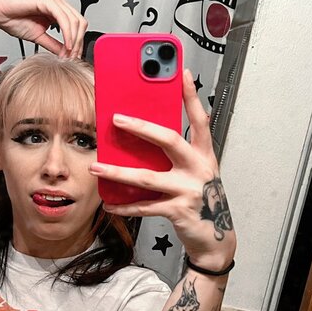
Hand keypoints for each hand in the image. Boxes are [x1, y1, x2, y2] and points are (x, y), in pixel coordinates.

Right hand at [0, 0, 86, 57]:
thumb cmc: (13, 19)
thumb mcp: (39, 37)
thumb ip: (53, 44)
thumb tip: (65, 54)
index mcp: (58, 9)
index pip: (78, 26)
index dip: (79, 43)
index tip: (74, 58)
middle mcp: (58, 3)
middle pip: (80, 23)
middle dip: (79, 43)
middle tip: (73, 58)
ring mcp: (54, 0)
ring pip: (75, 21)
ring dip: (74, 41)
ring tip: (68, 54)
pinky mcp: (47, 1)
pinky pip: (64, 18)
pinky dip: (67, 34)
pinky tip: (66, 45)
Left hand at [89, 70, 236, 270]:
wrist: (215, 236)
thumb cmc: (201, 198)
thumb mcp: (195, 171)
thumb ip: (177, 154)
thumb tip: (145, 135)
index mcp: (204, 154)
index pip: (199, 118)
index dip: (191, 96)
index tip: (183, 73)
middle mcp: (199, 168)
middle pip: (168, 140)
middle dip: (141, 127)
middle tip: (117, 118)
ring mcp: (189, 190)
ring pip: (148, 177)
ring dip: (118, 172)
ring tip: (96, 167)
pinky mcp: (178, 211)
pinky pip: (145, 206)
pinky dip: (125, 206)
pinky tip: (109, 204)